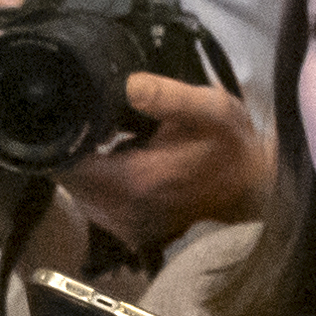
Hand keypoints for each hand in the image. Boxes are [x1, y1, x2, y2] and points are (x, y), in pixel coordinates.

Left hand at [61, 75, 272, 253]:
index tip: (67, 113)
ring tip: (104, 137)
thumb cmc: (231, 146)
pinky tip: (118, 160)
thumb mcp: (210, 109)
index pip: (67, 164)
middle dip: (72, 148)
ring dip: (84, 166)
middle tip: (90, 120)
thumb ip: (168, 96)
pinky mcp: (129, 232)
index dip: (61, 137)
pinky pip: (94, 204)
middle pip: (66, 178)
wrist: (253, 189)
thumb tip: (128, 84)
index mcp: (134, 181)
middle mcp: (121, 211)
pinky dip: (98, 182)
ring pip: (77, 192)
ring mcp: (124, 226)